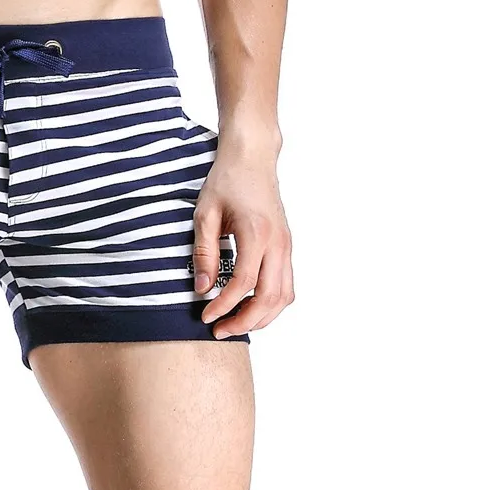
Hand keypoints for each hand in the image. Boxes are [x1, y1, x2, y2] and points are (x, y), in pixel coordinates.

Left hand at [192, 140, 293, 336]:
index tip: (205, 316)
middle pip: (269, 298)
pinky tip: (250, 306)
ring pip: (284, 296)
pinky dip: (271, 303)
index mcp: (256, 233)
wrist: (252, 158)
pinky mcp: (287, 247)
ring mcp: (287, 246)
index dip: (224, 305)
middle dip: (245, 321)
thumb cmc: (226, 181)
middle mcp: (278, 243)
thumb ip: (204, 252)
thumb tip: (201, 289)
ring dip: (261, 317)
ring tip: (234, 323)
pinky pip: (286, 285)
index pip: (243, 283)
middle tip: (219, 330)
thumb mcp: (205, 214)